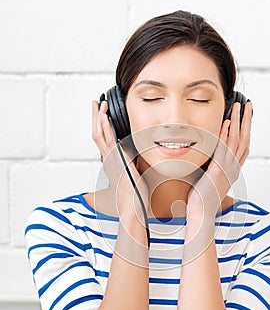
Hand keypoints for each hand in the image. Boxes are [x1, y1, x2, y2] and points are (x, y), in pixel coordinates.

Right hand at [91, 100, 149, 222]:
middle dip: (96, 117)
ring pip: (99, 135)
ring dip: (99, 119)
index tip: (101, 113)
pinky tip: (105, 119)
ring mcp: (110, 159)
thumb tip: (135, 153)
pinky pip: (106, 142)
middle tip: (96, 103)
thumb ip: (132, 160)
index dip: (101, 124)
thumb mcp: (134, 171)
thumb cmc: (135, 194)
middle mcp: (109, 158)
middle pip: (97, 133)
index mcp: (112, 160)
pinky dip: (104, 129)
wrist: (133, 206)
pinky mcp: (115, 161)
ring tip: (99, 106)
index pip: (103, 137)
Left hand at [186, 101, 252, 218]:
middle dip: (247, 120)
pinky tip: (227, 123)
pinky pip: (224, 149)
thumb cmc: (202, 201)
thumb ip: (213, 170)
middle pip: (245, 139)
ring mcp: (227, 169)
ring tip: (239, 107)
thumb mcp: (211, 182)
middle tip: (248, 105)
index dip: (246, 130)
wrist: (201, 214)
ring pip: (237, 140)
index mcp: (232, 171)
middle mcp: (233, 168)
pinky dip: (226, 134)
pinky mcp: (218, 170)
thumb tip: (209, 162)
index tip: (246, 117)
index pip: (243, 146)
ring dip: (238, 122)